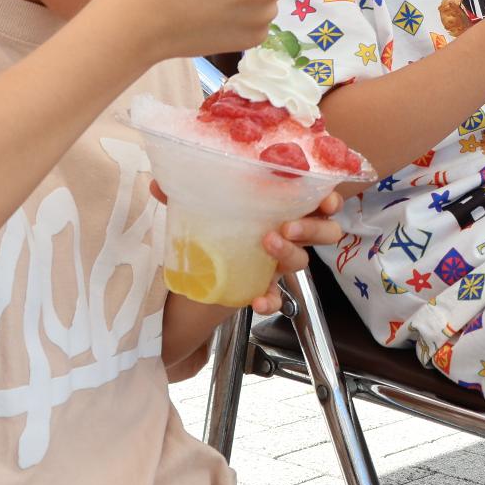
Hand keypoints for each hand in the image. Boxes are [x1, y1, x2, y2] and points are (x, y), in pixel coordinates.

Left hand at [152, 183, 344, 313]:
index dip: (327, 199)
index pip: (315, 200)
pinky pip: (277, 297)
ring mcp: (278, 262)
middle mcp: (287, 234)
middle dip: (313, 228)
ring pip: (303, 260)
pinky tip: (258, 299)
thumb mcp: (200, 209)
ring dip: (290, 253)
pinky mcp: (265, 286)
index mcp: (280, 208)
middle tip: (289, 226)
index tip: (324, 199)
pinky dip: (271, 299)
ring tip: (269, 245)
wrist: (196, 275)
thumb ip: (185, 197)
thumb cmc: (212, 229)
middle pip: (324, 231)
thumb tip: (157, 185)